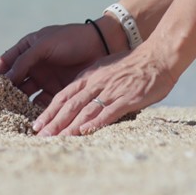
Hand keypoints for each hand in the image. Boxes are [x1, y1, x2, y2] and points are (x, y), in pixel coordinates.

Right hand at [0, 22, 106, 105]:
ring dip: (19, 104)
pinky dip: (35, 111)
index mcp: (27, 49)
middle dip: (6, 93)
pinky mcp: (56, 92)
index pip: (6, 62)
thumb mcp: (44, 44)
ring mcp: (44, 79)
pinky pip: (41, 104)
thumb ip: (25, 59)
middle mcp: (33, 65)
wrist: (100, 46)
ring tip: (11, 115)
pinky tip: (30, 119)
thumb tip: (6, 77)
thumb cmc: (70, 39)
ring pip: (26, 95)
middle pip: (14, 81)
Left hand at [31, 42, 177, 135]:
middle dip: (53, 122)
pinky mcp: (127, 98)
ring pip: (85, 109)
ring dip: (69, 126)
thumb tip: (80, 99)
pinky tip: (85, 131)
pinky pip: (109, 111)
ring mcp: (112, 90)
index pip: (64, 95)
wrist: (158, 55)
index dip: (50, 111)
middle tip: (39, 138)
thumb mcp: (106, 69)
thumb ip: (93, 83)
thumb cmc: (134, 64)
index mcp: (91, 76)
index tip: (37, 126)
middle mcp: (97, 83)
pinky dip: (96, 121)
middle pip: (70, 104)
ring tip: (55, 139)